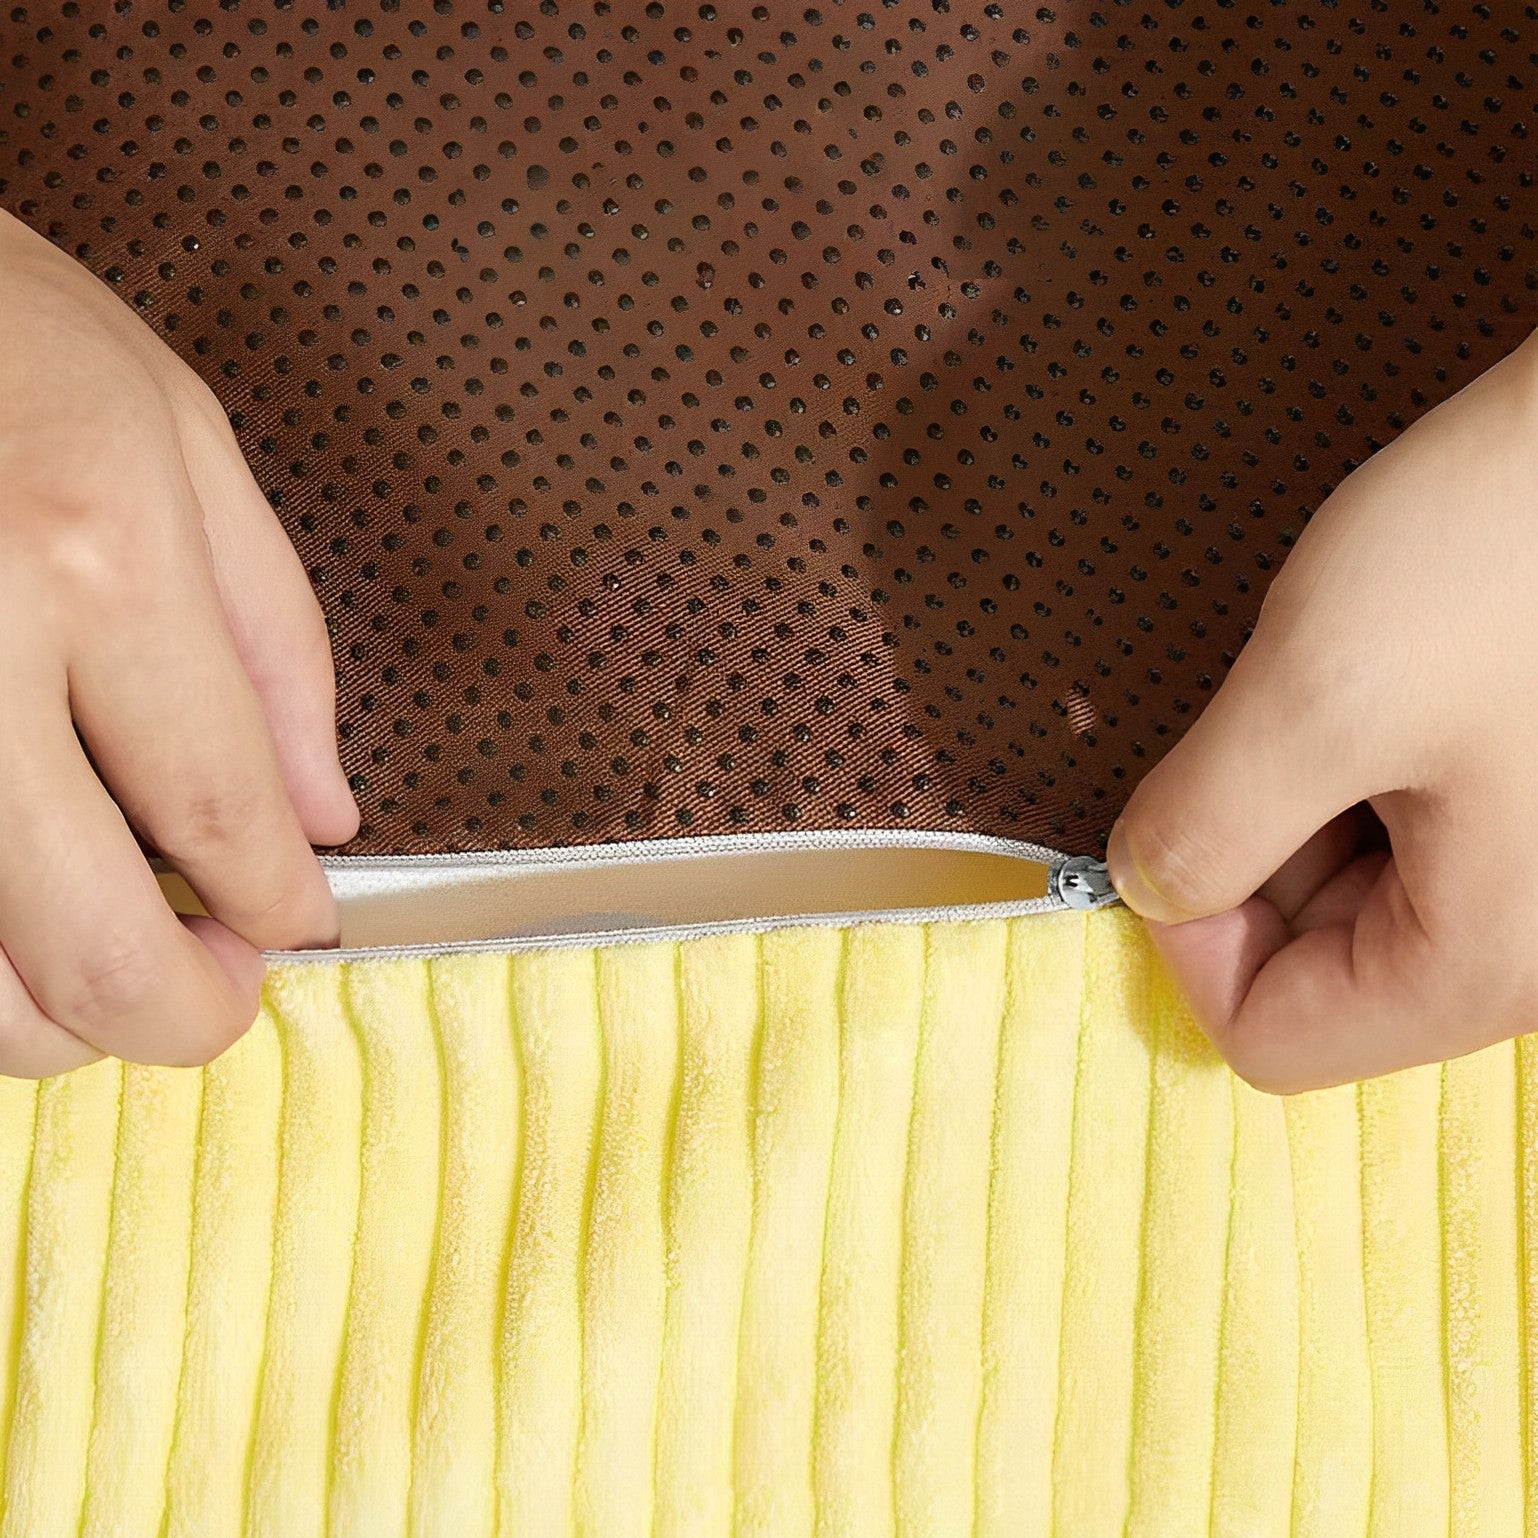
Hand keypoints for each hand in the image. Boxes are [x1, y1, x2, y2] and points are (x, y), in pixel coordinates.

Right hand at [0, 208, 358, 1077]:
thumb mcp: (180, 437)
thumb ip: (273, 639)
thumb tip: (323, 818)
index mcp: (97, 557)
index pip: (220, 810)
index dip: (277, 907)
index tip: (297, 924)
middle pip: (92, 946)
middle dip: (184, 1015)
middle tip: (219, 994)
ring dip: (62, 1024)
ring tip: (115, 969)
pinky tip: (14, 924)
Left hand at [1106, 324, 1537, 1093]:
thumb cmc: (1516, 545)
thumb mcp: (1321, 693)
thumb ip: (1205, 822)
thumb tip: (1149, 885)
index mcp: (1490, 965)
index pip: (1272, 1037)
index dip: (1190, 935)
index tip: (1188, 810)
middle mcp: (1535, 948)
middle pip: (1314, 965)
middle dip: (1256, 847)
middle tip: (1289, 716)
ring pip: (1356, 892)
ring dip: (1308, 793)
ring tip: (1361, 676)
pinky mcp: (1537, 801)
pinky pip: (1416, 829)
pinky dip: (1363, 760)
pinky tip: (1398, 667)